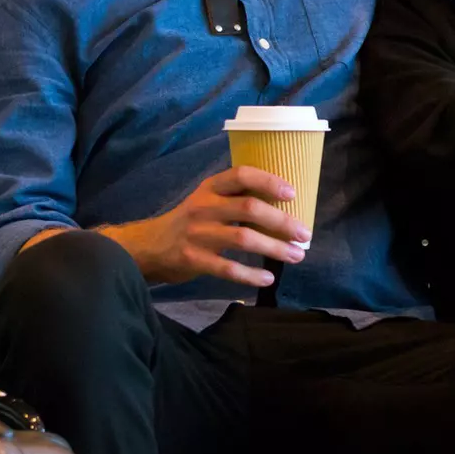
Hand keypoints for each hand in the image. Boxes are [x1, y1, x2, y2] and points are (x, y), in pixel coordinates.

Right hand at [107, 166, 311, 288]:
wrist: (150, 247)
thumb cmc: (190, 221)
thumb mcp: (208, 200)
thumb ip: (236, 199)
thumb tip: (284, 207)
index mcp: (211, 188)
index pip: (242, 175)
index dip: (269, 181)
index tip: (292, 193)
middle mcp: (204, 206)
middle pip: (249, 208)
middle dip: (282, 221)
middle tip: (304, 233)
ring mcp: (198, 233)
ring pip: (244, 238)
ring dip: (274, 248)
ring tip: (296, 255)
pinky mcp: (194, 259)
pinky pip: (228, 268)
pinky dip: (251, 275)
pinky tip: (267, 279)